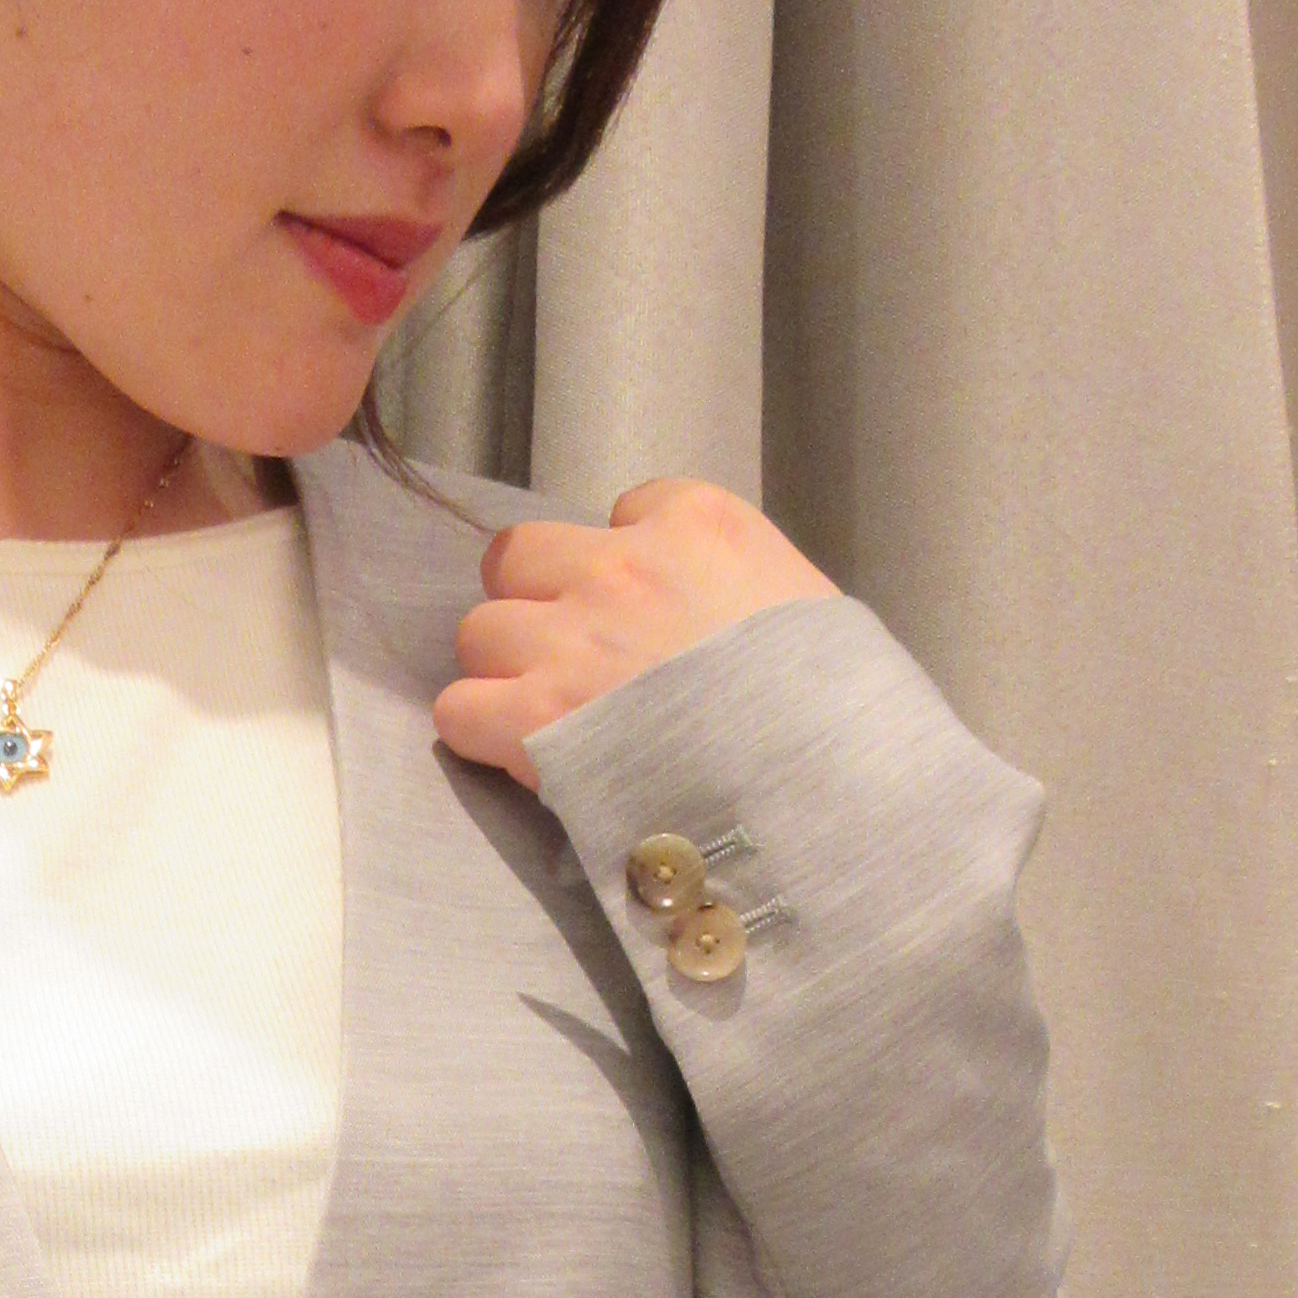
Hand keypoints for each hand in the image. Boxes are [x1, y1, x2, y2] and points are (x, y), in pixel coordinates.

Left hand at [433, 475, 835, 794]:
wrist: (830, 788)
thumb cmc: (837, 707)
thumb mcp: (810, 609)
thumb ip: (739, 587)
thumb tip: (702, 615)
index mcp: (700, 525)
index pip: (626, 508)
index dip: (624, 565)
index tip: (652, 615)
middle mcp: (622, 565)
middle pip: (519, 558)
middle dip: (538, 604)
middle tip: (575, 661)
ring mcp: (571, 637)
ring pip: (479, 631)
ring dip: (507, 672)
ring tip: (555, 719)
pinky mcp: (533, 715)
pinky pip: (460, 707)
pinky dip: (483, 733)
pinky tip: (528, 758)